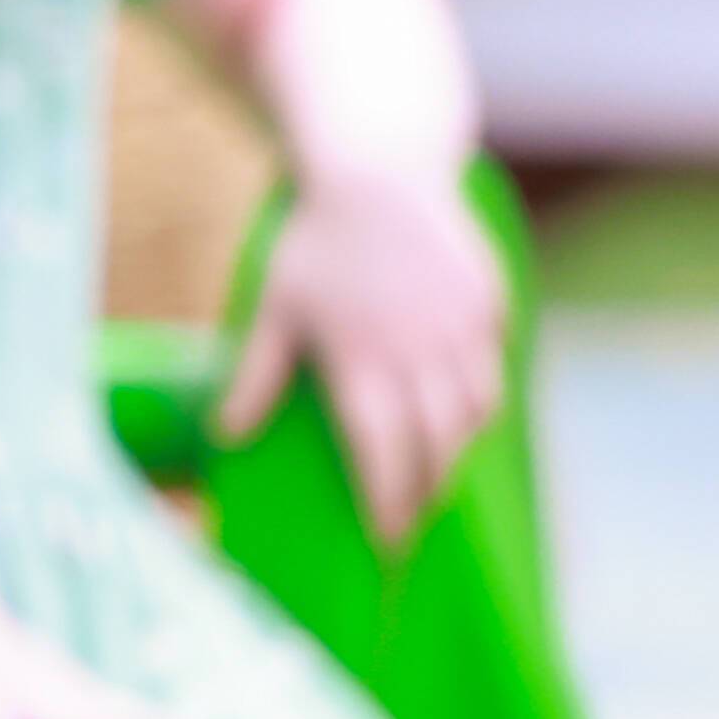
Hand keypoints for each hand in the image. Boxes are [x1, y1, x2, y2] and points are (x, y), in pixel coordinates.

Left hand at [223, 161, 506, 545]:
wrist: (380, 172)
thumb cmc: (315, 244)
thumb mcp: (274, 310)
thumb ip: (255, 377)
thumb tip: (223, 438)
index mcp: (362, 362)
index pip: (382, 456)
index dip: (387, 507)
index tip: (385, 546)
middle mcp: (421, 354)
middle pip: (437, 449)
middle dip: (425, 496)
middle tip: (410, 527)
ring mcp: (464, 330)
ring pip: (476, 415)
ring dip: (458, 454)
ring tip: (435, 481)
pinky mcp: (492, 306)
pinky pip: (494, 370)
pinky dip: (480, 403)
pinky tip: (461, 420)